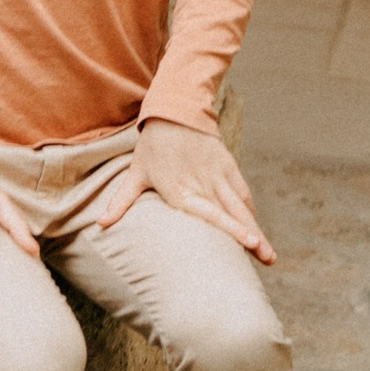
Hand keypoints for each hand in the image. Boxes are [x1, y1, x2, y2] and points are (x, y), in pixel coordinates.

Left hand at [95, 119, 276, 262]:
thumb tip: (100, 224)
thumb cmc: (152, 146)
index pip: (212, 214)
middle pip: (234, 214)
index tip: (251, 244)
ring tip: (269, 255)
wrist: (174, 110)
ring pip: (242, 206)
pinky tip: (255, 229)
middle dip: (252, 237)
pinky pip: (242, 193)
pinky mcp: (228, 165)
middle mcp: (204, 184)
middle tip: (269, 260)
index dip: (233, 229)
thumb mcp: (135, 173)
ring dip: (256, 229)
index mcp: (182, 190)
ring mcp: (219, 175)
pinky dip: (249, 211)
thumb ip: (120, 202)